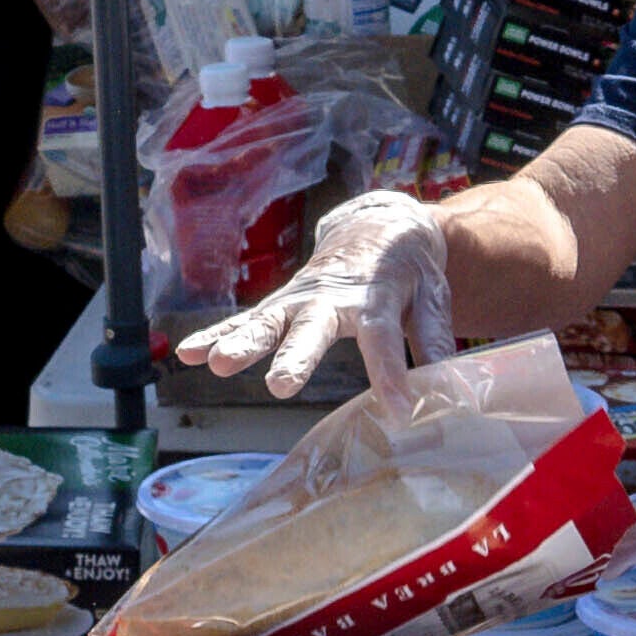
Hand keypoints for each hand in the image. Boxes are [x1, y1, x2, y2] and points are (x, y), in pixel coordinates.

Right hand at [172, 186, 452, 398]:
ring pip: (268, 321)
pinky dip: (216, 334)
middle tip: (279, 387)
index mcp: (377, 293)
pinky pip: (245, 321)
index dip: (391, 372)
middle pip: (313, 326)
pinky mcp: (281, 304)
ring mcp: (300, 298)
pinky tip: (187, 353)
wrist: (378, 225)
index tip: (400, 410)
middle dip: (295, 356)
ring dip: (242, 343)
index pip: (383, 335)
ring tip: (218, 365)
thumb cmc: (410, 270)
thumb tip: (448, 390)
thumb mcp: (433, 297)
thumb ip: (434, 339)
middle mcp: (333, 295)